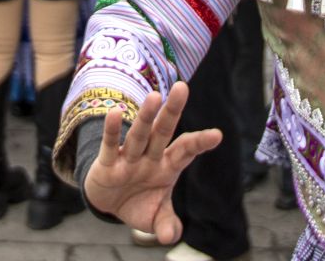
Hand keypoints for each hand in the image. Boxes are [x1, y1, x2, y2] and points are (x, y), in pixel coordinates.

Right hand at [81, 83, 221, 244]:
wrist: (109, 204)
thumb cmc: (138, 203)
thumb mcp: (155, 218)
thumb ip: (166, 224)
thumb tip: (171, 237)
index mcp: (166, 167)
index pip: (185, 151)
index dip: (200, 143)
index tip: (217, 135)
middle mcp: (150, 157)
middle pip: (163, 132)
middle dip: (172, 111)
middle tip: (182, 88)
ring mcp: (129, 158)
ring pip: (139, 135)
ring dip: (145, 117)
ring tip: (154, 97)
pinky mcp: (107, 163)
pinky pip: (110, 145)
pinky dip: (112, 130)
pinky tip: (115, 112)